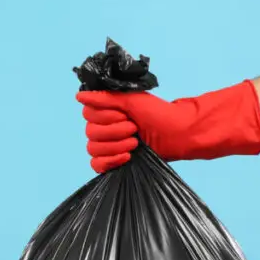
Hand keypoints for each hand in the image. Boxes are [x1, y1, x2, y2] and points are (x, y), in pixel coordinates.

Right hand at [77, 81, 259, 173]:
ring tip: (135, 143)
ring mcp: (109, 145)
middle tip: (134, 129)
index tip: (125, 115)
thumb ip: (105, 98)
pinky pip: (96, 165)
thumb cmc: (160, 114)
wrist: (179, 135)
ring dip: (115, 146)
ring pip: (93, 149)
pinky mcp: (114, 161)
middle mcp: (105, 127)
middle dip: (114, 132)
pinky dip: (110, 161)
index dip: (105, 117)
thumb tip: (79, 95)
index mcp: (108, 111)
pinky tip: (127, 157)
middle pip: (90, 133)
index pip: (87, 115)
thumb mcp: (133, 100)